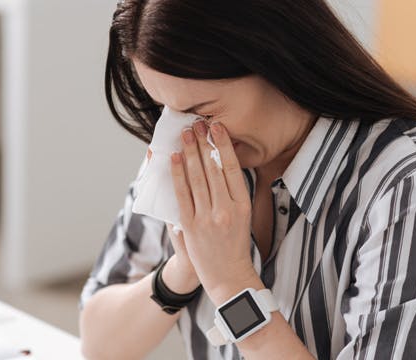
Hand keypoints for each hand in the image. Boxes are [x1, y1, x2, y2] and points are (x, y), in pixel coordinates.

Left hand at [170, 120, 256, 300]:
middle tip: (197, 124)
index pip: (232, 168)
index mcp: (243, 204)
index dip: (223, 145)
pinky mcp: (190, 226)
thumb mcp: (242, 216)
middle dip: (203, 144)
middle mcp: (226, 209)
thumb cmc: (235, 243)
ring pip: (197, 178)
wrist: (228, 276)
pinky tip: (173, 159)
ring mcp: (207, 218)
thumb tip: (217, 163)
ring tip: (185, 134)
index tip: (217, 127)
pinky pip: (182, 195)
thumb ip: (231, 193)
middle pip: (213, 169)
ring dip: (189, 153)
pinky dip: (176, 175)